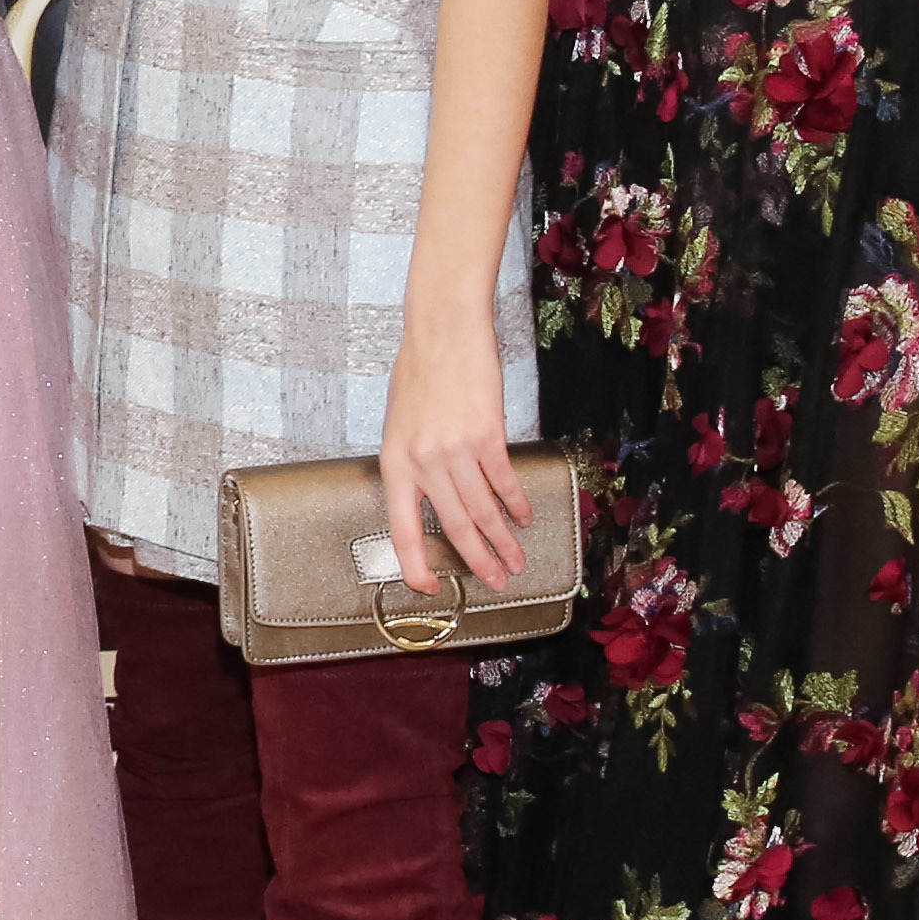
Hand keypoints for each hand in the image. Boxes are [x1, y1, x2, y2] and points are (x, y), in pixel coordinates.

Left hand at [377, 317, 530, 601]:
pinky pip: (503, 481)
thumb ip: (412, 463)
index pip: (402, 529)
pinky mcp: (486, 435)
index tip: (429, 588)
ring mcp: (456, 450)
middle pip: (453, 526)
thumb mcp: (398, 424)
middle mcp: (423, 462)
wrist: (443, 331)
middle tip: (496, 582)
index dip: (415, 565)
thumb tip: (427, 497)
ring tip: (517, 560)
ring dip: (503, 539)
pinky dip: (516, 503)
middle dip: (477, 560)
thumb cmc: (418, 372)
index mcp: (394, 463)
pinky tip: (524, 518)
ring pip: (483, 510)